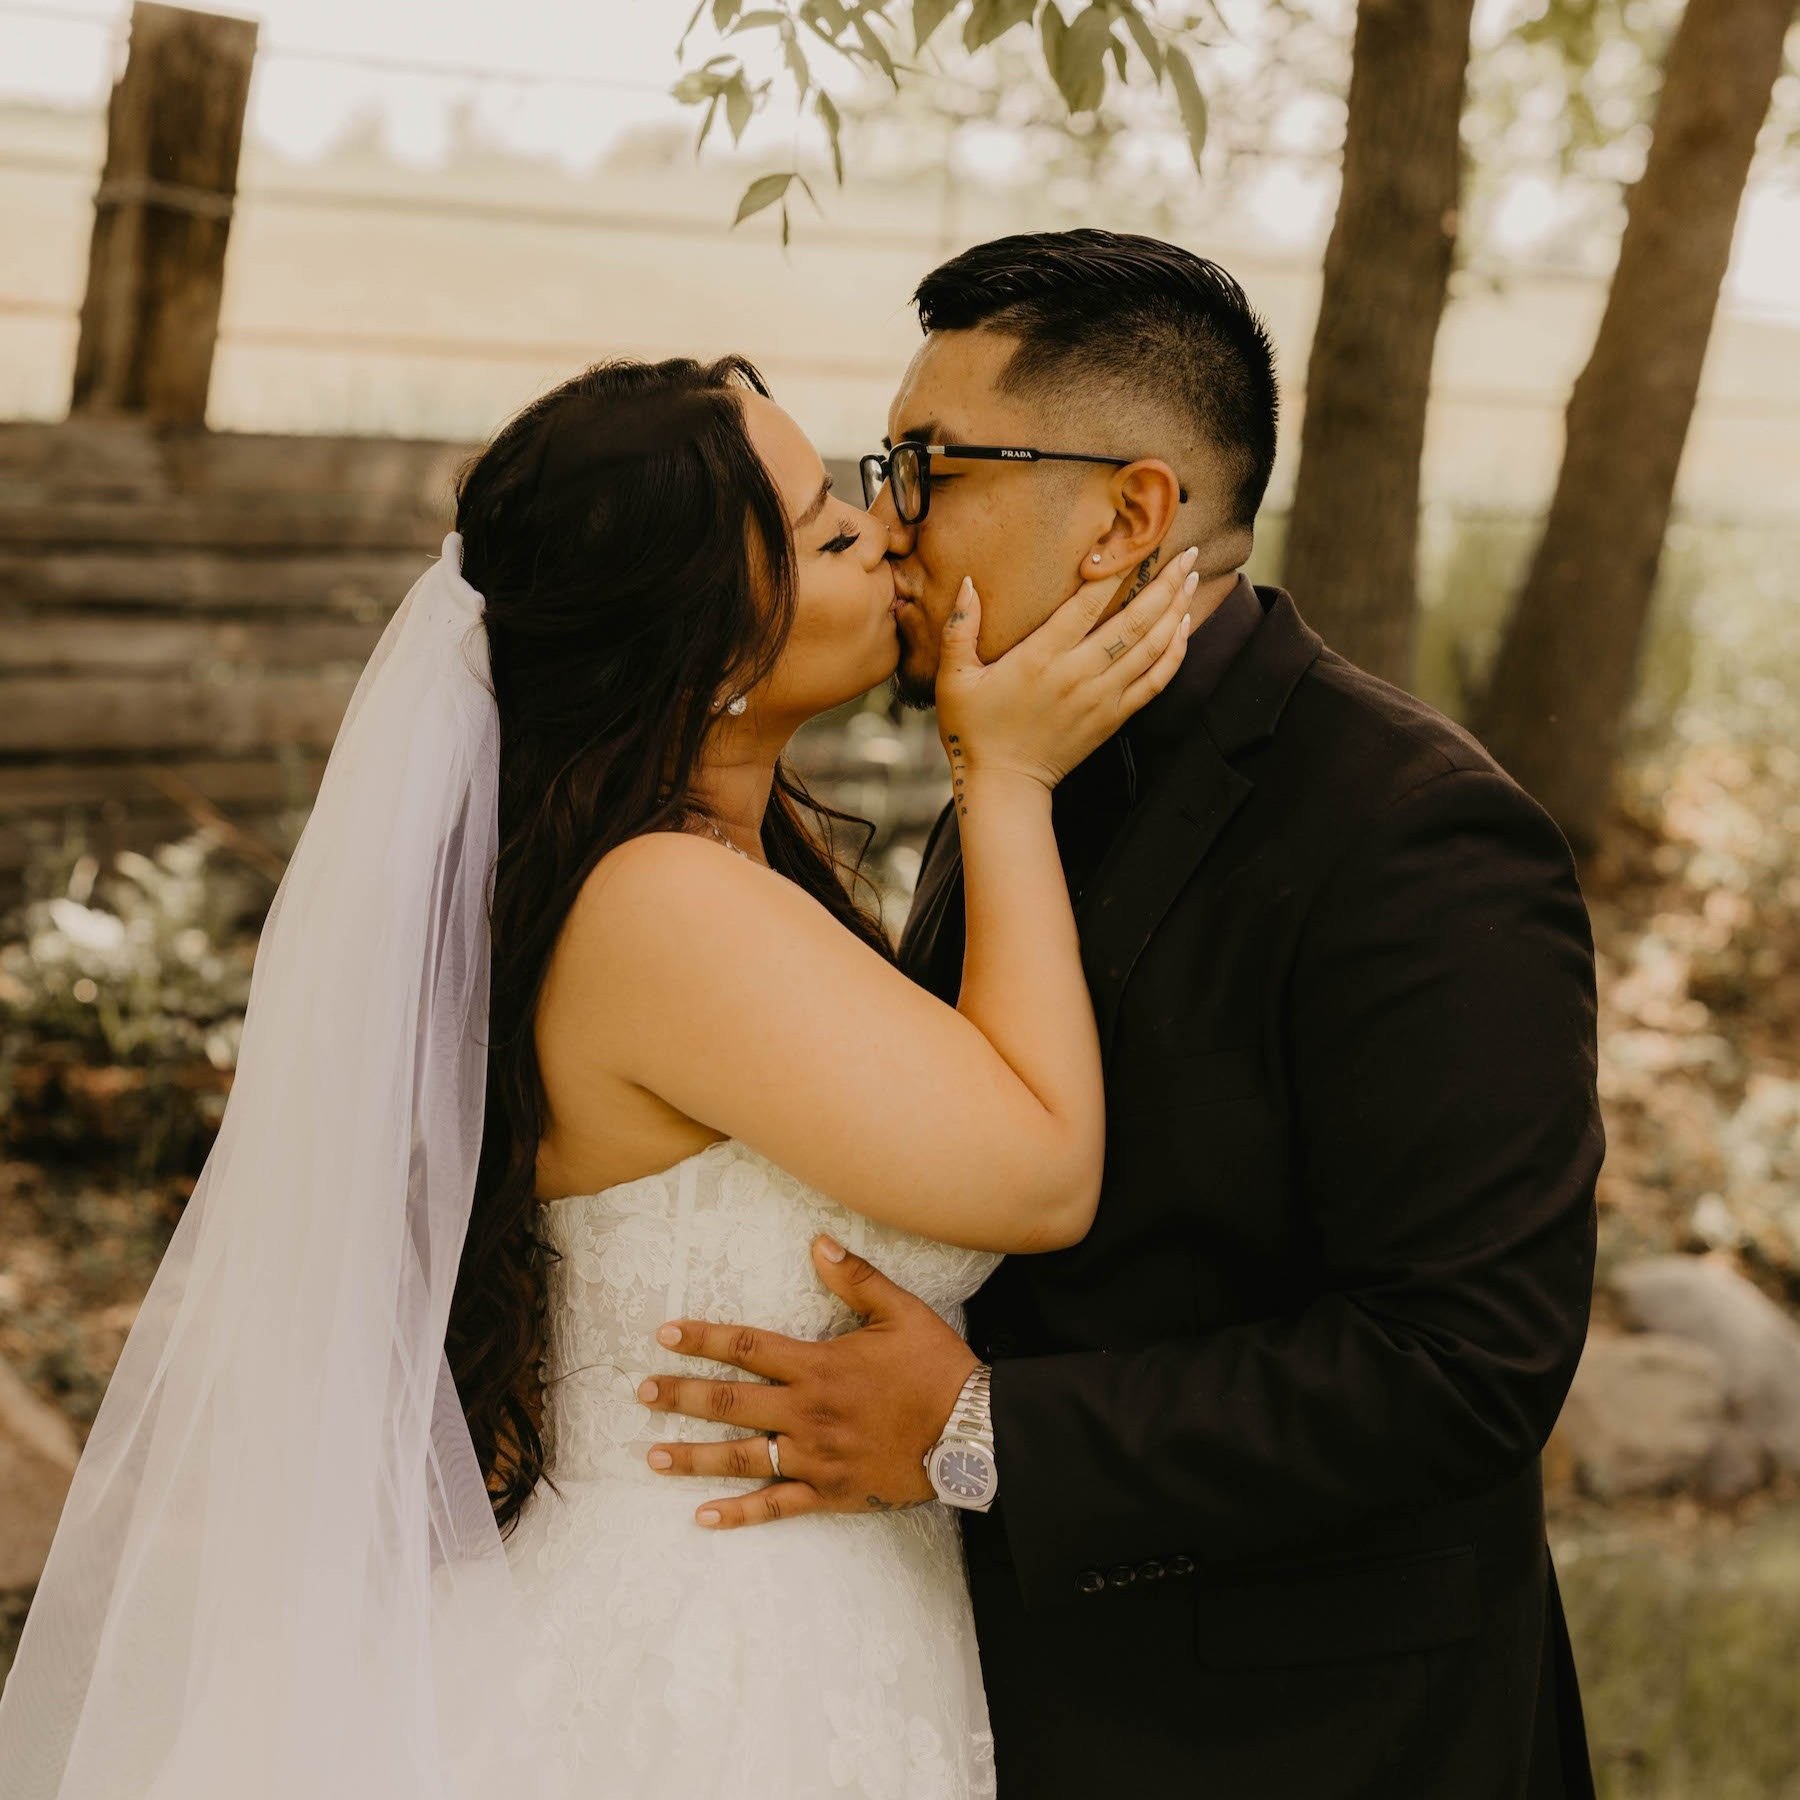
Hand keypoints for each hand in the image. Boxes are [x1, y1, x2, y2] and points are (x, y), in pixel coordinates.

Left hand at [638, 1236, 979, 1528]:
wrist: (972, 1433)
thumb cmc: (936, 1368)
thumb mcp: (901, 1311)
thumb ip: (856, 1278)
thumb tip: (818, 1242)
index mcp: (818, 1365)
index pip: (747, 1347)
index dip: (703, 1338)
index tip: (665, 1334)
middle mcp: (806, 1412)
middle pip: (730, 1402)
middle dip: (680, 1396)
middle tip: (641, 1392)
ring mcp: (814, 1457)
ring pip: (740, 1457)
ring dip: (692, 1455)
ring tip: (651, 1454)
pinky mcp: (830, 1492)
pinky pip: (775, 1506)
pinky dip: (739, 1513)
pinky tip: (704, 1517)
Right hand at [933, 544, 1198, 789]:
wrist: (1004, 784)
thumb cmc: (974, 729)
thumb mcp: (954, 678)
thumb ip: (960, 628)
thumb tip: (968, 582)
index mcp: (1041, 657)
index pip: (1087, 603)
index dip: (1114, 569)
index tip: (1133, 540)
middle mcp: (1078, 674)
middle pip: (1133, 620)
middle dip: (1164, 583)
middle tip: (1186, 553)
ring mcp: (1102, 696)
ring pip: (1152, 647)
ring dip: (1177, 611)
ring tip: (1193, 579)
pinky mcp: (1114, 716)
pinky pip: (1156, 681)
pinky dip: (1175, 653)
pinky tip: (1184, 628)